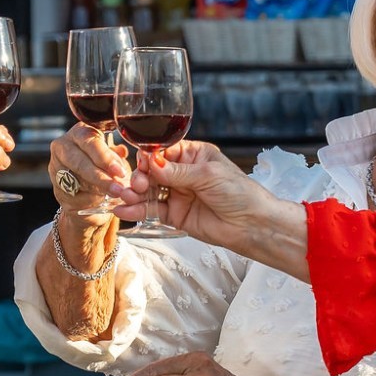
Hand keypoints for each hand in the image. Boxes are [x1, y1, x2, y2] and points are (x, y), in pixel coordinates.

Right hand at [48, 124, 129, 216]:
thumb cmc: (104, 166)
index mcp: (79, 133)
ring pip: (76, 180)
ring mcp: (56, 168)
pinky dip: (90, 199)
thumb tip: (122, 152)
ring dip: (97, 189)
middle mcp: (63, 147)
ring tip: (114, 193)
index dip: (105, 158)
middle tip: (118, 188)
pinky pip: (73, 195)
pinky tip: (101, 199)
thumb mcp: (113, 157)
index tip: (119, 171)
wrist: (89, 189)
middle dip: (100, 177)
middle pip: (79, 162)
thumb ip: (116, 155)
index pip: (90, 142)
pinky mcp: (57, 189)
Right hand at [109, 141, 274, 247]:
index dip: (149, 156)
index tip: (142, 162)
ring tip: (124, 197)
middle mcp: (182, 173)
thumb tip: (151, 162)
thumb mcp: (208, 175)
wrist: (251, 225)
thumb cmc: (238, 192)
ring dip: (133, 194)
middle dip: (140, 176)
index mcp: (193, 155)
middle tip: (137, 184)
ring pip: (148, 191)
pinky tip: (124, 211)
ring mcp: (177, 194)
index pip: (163, 151)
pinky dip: (136, 210)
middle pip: (151, 171)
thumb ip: (177, 171)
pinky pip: (151, 210)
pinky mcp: (174, 214)